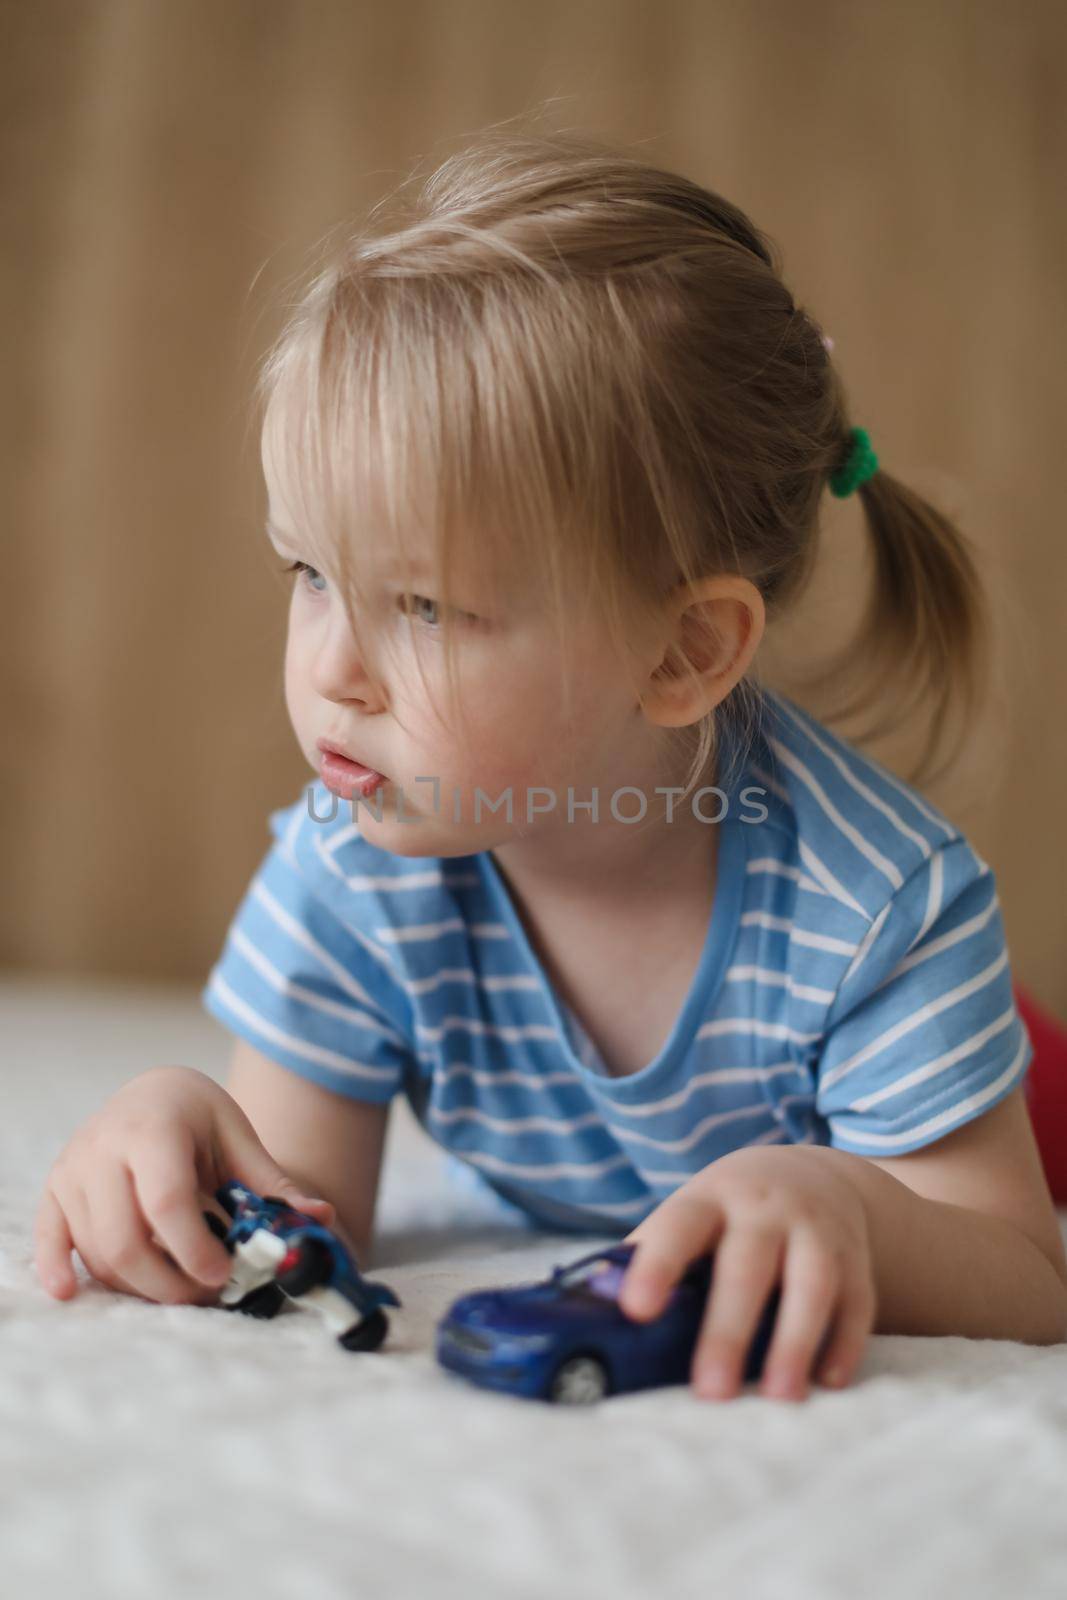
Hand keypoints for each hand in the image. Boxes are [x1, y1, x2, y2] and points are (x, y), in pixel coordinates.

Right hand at [34, 1064, 335, 1304]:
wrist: (154, 1091)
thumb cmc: (200, 1117)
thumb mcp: (238, 1137)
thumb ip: (272, 1183)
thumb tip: (322, 1218)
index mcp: (153, 1128)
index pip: (166, 1200)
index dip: (193, 1247)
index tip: (223, 1275)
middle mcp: (104, 1147)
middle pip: (125, 1237)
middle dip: (168, 1280)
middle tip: (208, 1291)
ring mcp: (73, 1169)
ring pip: (97, 1248)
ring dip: (137, 1284)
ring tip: (181, 1288)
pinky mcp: (55, 1190)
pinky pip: (48, 1237)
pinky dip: (58, 1268)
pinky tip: (71, 1293)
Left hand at [617, 1145, 877, 1402]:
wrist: (810, 1176)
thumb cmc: (726, 1214)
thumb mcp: (688, 1216)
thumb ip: (647, 1259)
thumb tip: (588, 1316)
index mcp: (709, 1199)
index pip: (679, 1227)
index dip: (657, 1265)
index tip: (635, 1310)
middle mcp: (765, 1209)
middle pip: (748, 1264)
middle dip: (729, 1328)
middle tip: (711, 1392)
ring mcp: (816, 1231)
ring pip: (812, 1283)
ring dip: (796, 1341)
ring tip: (779, 1397)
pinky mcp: (856, 1261)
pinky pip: (857, 1303)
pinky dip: (844, 1344)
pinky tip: (826, 1383)